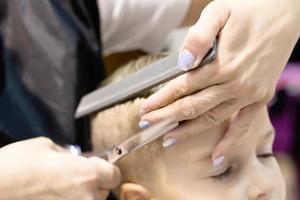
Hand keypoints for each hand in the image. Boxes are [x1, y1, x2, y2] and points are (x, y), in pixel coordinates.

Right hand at [0, 137, 120, 199]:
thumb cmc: (18, 164)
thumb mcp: (47, 147)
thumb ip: (69, 155)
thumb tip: (75, 160)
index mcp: (87, 175)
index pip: (115, 175)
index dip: (106, 168)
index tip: (95, 164)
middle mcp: (87, 198)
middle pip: (103, 192)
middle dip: (93, 182)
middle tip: (74, 175)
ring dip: (81, 194)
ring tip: (59, 187)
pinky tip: (51, 194)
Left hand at [139, 0, 299, 162]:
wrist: (286, 13)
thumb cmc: (250, 10)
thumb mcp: (219, 12)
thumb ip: (199, 36)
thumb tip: (183, 62)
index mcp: (221, 64)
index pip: (182, 88)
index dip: (161, 100)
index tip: (145, 109)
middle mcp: (234, 84)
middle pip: (192, 107)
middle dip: (166, 118)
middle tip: (147, 125)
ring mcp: (248, 94)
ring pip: (211, 119)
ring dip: (188, 132)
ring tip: (168, 139)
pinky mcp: (260, 98)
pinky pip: (243, 126)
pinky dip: (229, 143)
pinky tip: (215, 157)